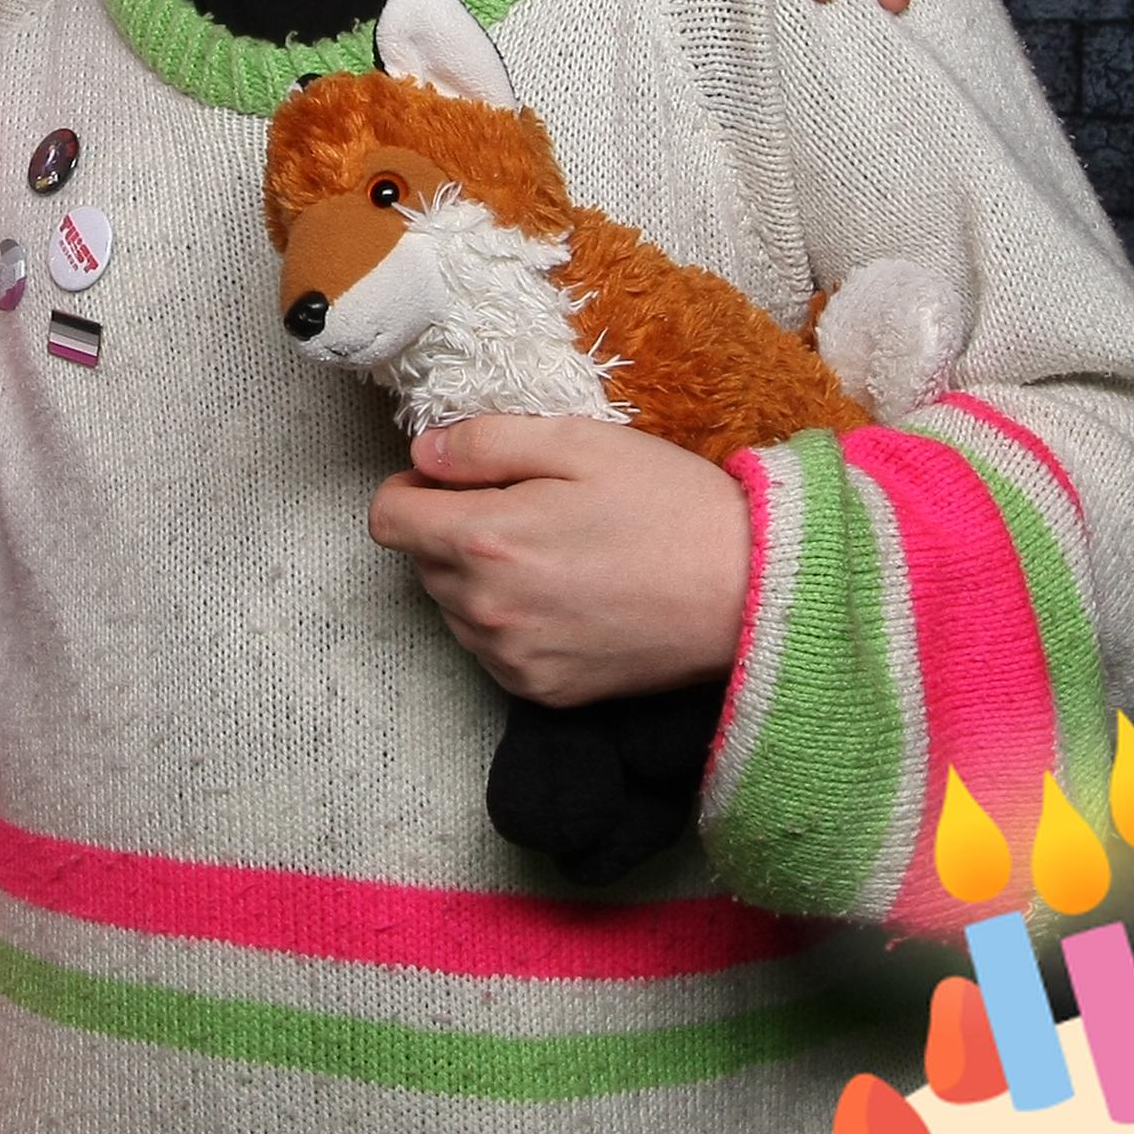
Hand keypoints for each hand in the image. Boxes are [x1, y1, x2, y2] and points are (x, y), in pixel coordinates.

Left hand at [366, 414, 752, 703]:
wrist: (747, 593)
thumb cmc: (670, 508)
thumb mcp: (579, 443)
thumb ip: (485, 442)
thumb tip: (424, 453)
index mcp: (484, 539)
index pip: (387, 519)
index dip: (412, 489)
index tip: (451, 480)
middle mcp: (484, 609)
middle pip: (421, 563)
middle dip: (452, 530)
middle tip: (525, 508)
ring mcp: (511, 658)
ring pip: (454, 609)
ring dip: (479, 579)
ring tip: (553, 554)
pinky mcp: (541, 691)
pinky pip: (492, 651)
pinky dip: (512, 622)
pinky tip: (567, 596)